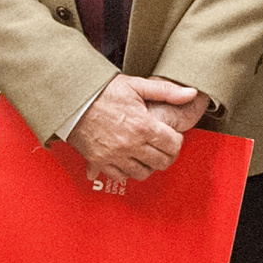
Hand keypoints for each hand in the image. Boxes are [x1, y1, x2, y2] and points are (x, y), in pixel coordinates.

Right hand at [67, 74, 198, 186]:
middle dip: (166, 155)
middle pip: (161, 162)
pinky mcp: (100, 162)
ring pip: (143, 173)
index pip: (173, 145)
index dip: (177, 141)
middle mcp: (130, 144)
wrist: (72, 100)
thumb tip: (191, 93)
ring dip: (148, 166)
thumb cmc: (102, 91)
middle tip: (163, 147)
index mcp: (143, 126)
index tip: (172, 136)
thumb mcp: (136, 85)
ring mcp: (115, 156)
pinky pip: (121, 177)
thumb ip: (166, 91)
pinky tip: (129, 161)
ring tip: (147, 155)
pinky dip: (127, 172)